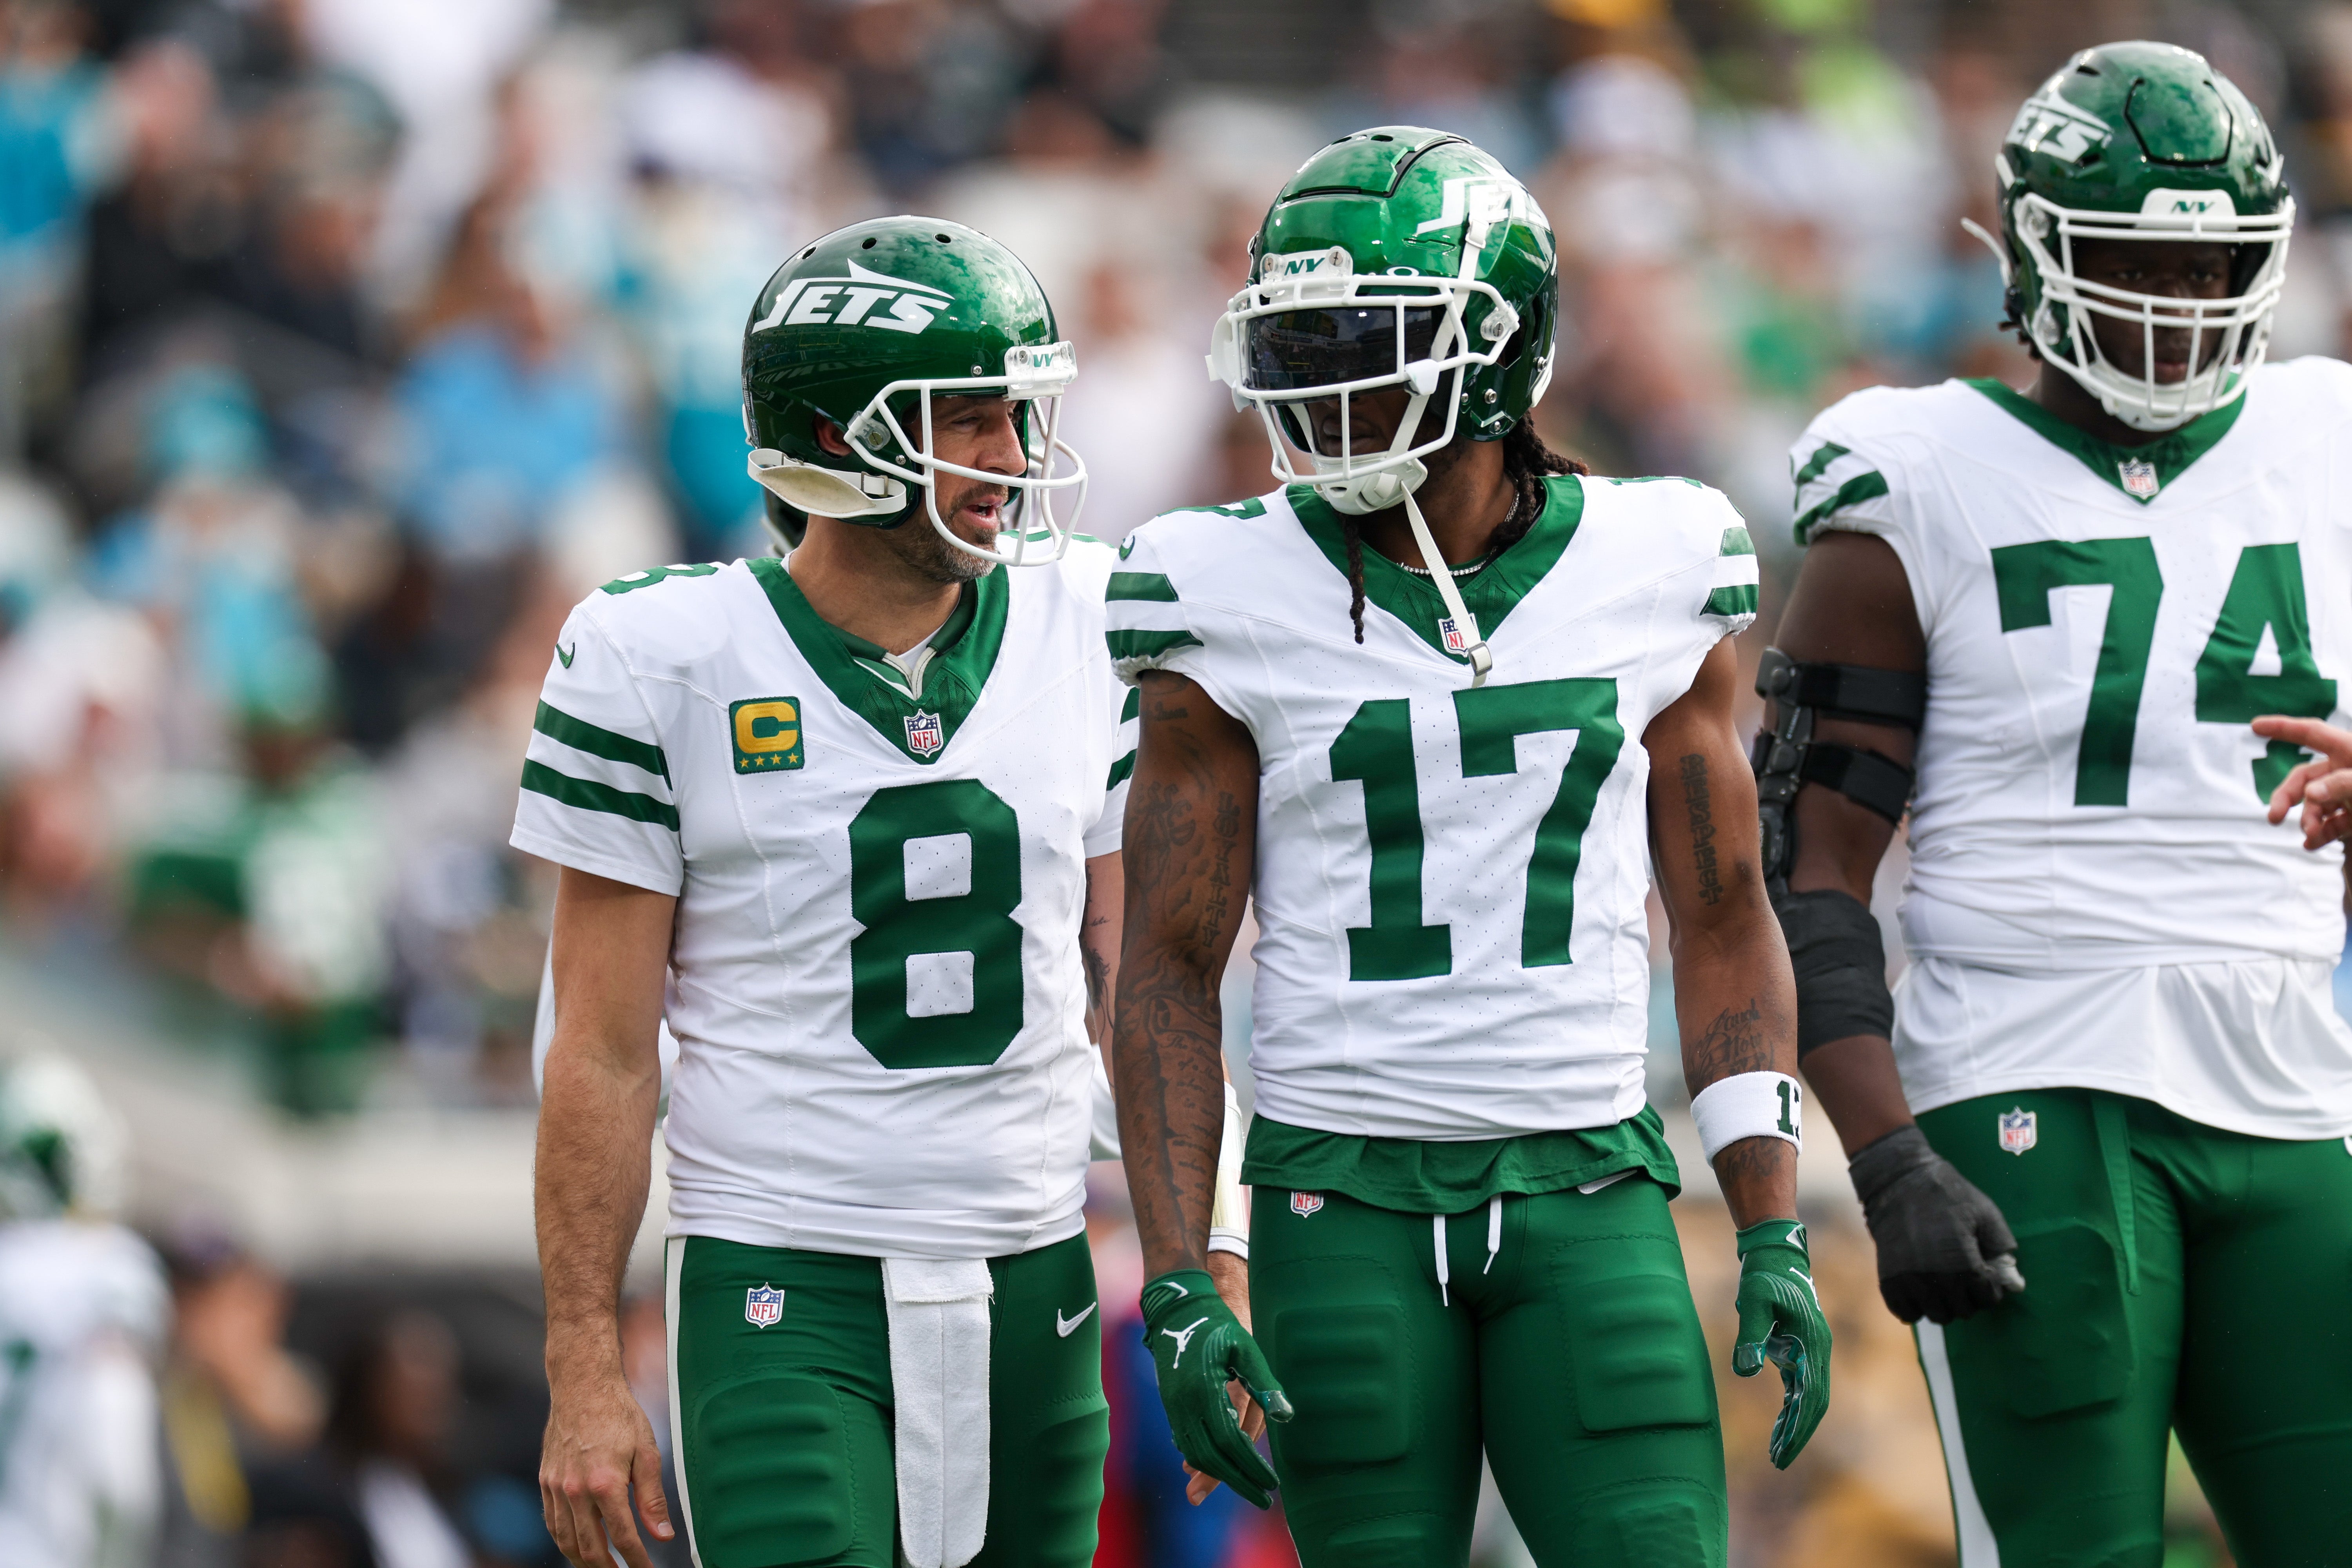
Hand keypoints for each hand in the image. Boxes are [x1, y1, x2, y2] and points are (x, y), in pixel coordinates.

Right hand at [540, 1359, 673, 1567]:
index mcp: (605, 1483)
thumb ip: (653, 1498)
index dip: (637, 1560)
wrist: (582, 1387)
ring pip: (566, 1542)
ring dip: (584, 1561)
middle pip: (590, 1548)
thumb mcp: (647, 1452)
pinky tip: (578, 1546)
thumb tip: (663, 1535)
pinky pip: (552, 1524)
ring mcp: (557, 1488)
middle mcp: (576, 1491)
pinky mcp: (546, 1482)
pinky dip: (564, 1541)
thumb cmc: (619, 1416)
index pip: (623, 1537)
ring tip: (603, 1567)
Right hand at [1182, 1251, 1266, 1503]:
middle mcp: (1184, 1404)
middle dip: (1237, 1481)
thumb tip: (1286, 1416)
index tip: (1271, 1484)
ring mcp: (1173, 1406)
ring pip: (1195, 1453)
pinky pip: (1185, 1441)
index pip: (1230, 1442)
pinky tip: (1215, 1468)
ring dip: (1218, 1475)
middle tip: (1262, 1500)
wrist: (1176, 1308)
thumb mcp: (1245, 1346)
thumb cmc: (1217, 1325)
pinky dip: (1202, 1458)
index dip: (1251, 1466)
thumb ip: (1263, 1382)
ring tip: (1243, 1489)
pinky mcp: (1170, 1404)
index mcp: (1205, 1391)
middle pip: (1210, 1457)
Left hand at [1731, 1220, 1831, 1469]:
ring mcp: (1812, 1353)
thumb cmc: (1764, 1277)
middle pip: (1814, 1404)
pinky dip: (1790, 1409)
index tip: (1783, 1451)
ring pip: (1809, 1398)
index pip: (1811, 1397)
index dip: (1799, 1427)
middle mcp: (1818, 1352)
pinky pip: (1800, 1388)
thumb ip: (1750, 1334)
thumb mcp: (1753, 1301)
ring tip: (1776, 1452)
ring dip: (1794, 1425)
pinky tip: (1778, 1426)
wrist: (1776, 1256)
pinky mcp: (1800, 1351)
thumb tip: (1745, 1372)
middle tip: (1778, 1462)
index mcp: (1813, 1344)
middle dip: (1798, 1434)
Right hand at [1847, 1125, 2023, 1322]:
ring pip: (1937, 1316)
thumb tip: (2014, 1282)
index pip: (1987, 1299)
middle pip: (1964, 1311)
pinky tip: (1921, 1289)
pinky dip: (1916, 1308)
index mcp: (1964, 1264)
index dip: (1991, 1288)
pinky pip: (1906, 1314)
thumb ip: (2001, 1248)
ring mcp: (1910, 1282)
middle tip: (1964, 1277)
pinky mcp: (1888, 1281)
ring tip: (1943, 1283)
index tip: (1984, 1274)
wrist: (1898, 1181)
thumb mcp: (1984, 1213)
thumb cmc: (1946, 1194)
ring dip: (1944, 1304)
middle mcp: (1937, 1280)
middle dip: (1969, 1297)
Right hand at [2256, 716, 2351, 848]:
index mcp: (2349, 751)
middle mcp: (2346, 770)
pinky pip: (2332, 823)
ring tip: (2308, 834)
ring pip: (2317, 803)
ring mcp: (2349, 793)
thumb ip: (2341, 784)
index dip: (2283, 728)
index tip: (2255, 726)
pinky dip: (2321, 833)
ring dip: (2308, 819)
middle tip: (2274, 817)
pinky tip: (2311, 844)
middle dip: (2287, 796)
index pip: (2312, 733)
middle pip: (2305, 777)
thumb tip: (2311, 792)